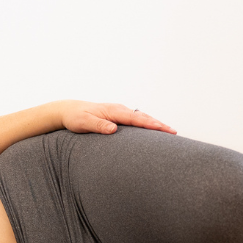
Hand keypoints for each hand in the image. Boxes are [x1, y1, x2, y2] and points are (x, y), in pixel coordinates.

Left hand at [57, 100, 175, 135]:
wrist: (68, 110)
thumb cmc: (75, 118)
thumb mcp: (84, 123)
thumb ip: (98, 126)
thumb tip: (114, 129)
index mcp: (114, 111)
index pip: (136, 118)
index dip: (150, 124)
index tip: (163, 129)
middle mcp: (119, 110)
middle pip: (143, 117)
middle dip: (159, 125)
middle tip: (174, 133)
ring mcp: (120, 112)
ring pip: (141, 118)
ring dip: (155, 124)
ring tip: (169, 133)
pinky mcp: (118, 117)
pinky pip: (136, 121)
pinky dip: (147, 125)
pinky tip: (153, 131)